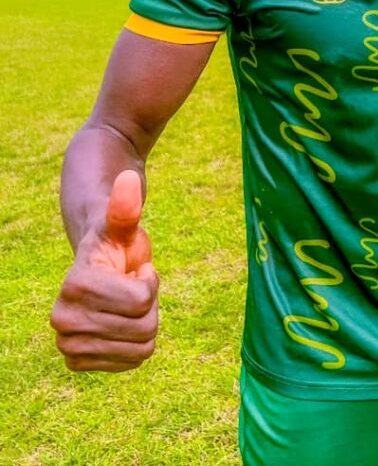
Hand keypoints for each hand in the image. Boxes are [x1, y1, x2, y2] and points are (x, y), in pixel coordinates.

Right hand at [51, 171, 159, 370]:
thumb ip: (126, 205)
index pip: (141, 300)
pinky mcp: (78, 363)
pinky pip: (131, 363)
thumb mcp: (124, 223)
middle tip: (131, 288)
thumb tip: (129, 178)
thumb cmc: (115, 242)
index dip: (149, 282)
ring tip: (127, 305)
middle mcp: (63, 319)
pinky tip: (122, 325)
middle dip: (149, 306)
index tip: (134, 269)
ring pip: (141, 348)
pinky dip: (136, 345)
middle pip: (143, 327)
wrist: (100, 269)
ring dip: (144, 325)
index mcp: (75, 284)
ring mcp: (68, 345)